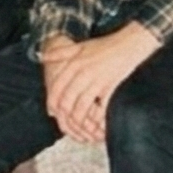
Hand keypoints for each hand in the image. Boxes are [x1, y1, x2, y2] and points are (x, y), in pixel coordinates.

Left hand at [41, 21, 160, 142]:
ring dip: (79, 122)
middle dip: (64, 117)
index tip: (52, 112)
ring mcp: (96, 80)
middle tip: (65, 126)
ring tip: (79, 130)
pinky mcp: (110, 87)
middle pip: (66, 100)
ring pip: (81, 107)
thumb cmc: (105, 46)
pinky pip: (100, 108)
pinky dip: (97, 119)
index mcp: (74, 64)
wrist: (129, 43)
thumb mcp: (80, 47)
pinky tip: (96, 125)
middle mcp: (82, 73)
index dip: (52, 102)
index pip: (57, 88)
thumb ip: (61, 53)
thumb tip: (42, 57)